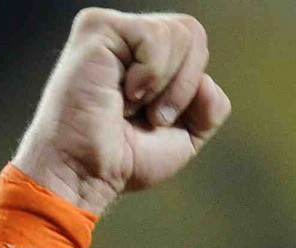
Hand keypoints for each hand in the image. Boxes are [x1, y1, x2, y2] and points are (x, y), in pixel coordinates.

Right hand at [10, 9, 230, 214]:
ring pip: (179, 34)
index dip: (192, 89)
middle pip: (192, 32)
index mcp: (145, 56)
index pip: (195, 44)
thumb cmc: (124, 159)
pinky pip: (155, 36)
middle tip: (149, 115)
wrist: (86, 173)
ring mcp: (111, 28)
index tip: (159, 120)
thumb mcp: (185, 136)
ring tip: (130, 105)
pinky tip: (122, 94)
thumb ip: (210, 106)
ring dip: (164, 85)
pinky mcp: (97, 27)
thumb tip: (207, 81)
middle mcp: (128, 37)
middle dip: (183, 86)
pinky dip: (150, 76)